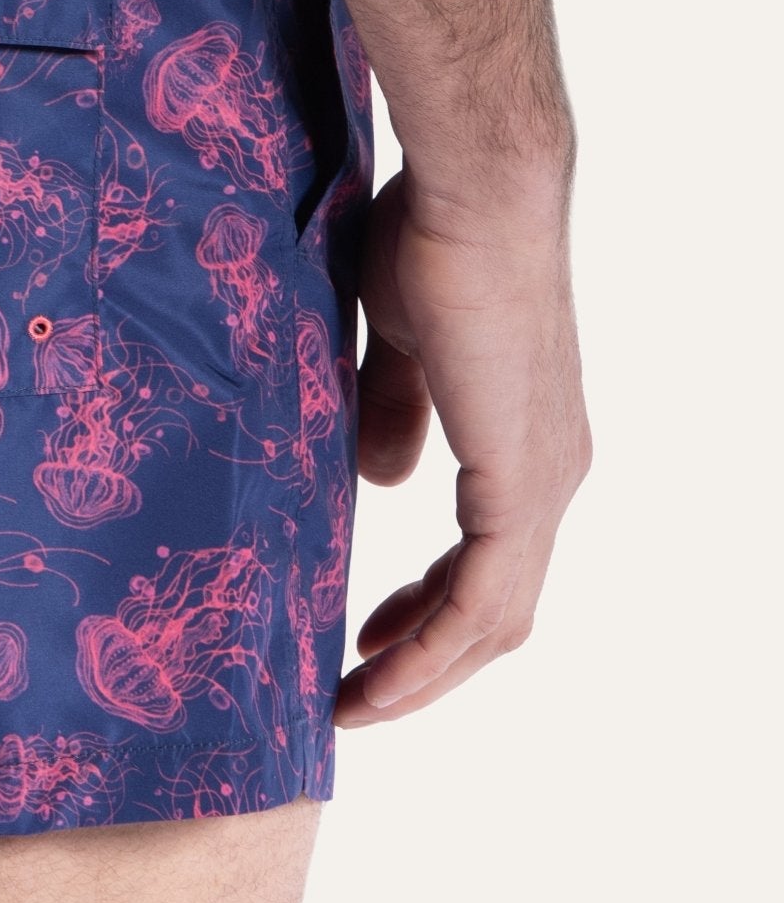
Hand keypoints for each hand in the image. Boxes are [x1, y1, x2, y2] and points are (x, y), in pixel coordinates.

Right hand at [334, 163, 590, 724]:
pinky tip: (381, 673)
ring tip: (356, 704)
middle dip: (425, 659)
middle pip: (497, 607)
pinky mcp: (522, 481)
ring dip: (424, 670)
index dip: (425, 608)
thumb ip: (394, 413)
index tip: (362, 635)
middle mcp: (549, 473)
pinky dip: (433, 647)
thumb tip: (381, 478)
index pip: (486, 559)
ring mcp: (542, 481)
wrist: (473, 198)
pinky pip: (484, 596)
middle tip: (353, 690)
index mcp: (523, 441)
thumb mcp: (400, 345)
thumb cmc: (428, 243)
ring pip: (495, 615)